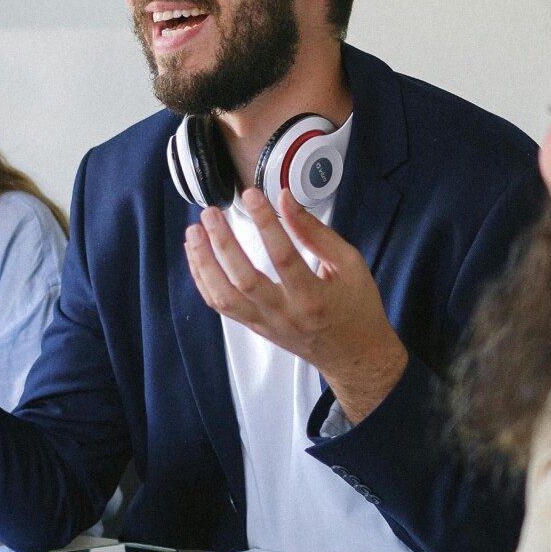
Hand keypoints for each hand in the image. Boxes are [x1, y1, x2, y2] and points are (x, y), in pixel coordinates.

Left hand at [185, 187, 409, 421]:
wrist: (353, 356)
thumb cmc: (356, 309)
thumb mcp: (349, 264)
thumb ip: (316, 232)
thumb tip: (286, 199)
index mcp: (314, 297)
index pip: (284, 257)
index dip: (265, 223)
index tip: (251, 195)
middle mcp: (285, 314)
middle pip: (245, 279)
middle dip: (223, 243)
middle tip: (211, 213)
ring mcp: (265, 323)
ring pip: (224, 296)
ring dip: (204, 263)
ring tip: (194, 232)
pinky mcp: (254, 327)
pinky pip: (220, 305)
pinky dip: (203, 280)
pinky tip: (197, 256)